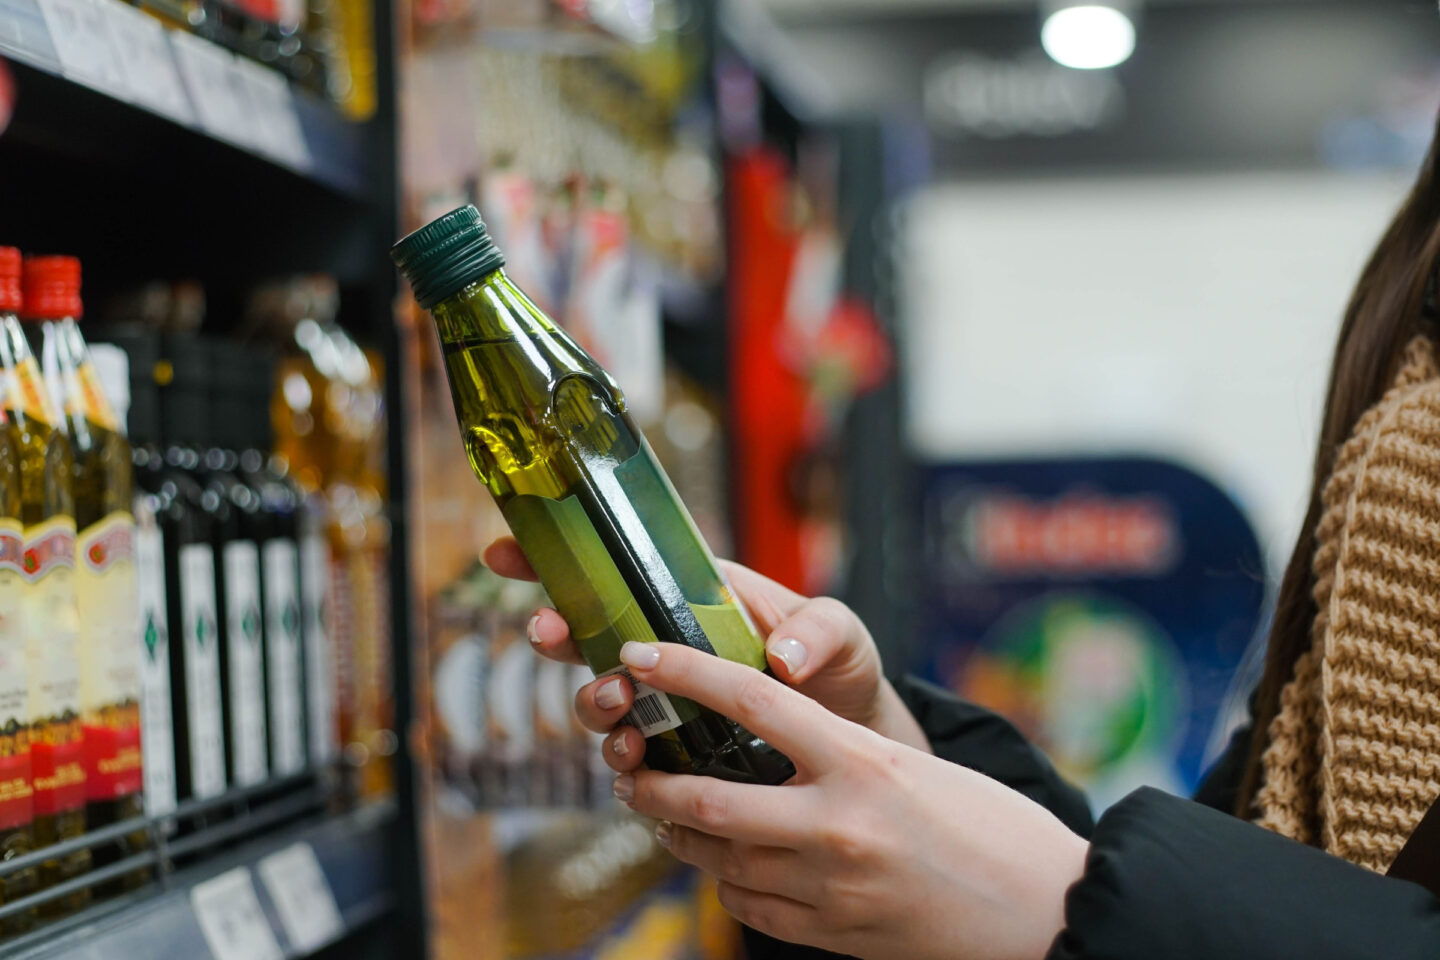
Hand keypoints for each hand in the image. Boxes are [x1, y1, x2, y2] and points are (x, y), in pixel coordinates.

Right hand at [482, 537, 929, 769]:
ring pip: (600, 699)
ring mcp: (666, 705)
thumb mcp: (842, 634)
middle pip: (588, 633)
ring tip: (618, 706)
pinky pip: (630, 760)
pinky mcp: (674, 757)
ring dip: (593, 702)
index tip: (507, 552)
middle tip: (552, 636)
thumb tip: (782, 657)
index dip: (557, 558)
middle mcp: (669, 648)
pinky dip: (623, 764)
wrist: (853, 743)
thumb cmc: (842, 671)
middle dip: (557, 632)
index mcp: (696, 598)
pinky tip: (636, 768)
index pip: (617, 568)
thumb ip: (819, 632)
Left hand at [611, 640, 1087, 959]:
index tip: (641, 656)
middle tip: (630, 768)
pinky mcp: (832, 934)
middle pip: (706, 801)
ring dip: (679, 837)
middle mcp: (838, 824)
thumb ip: (840, 755)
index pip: (750, 699)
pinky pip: (749, 907)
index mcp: (863, 761)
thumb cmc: (991, 826)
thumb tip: (769, 743)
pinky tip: (726, 865)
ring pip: (718, 861)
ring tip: (663, 816)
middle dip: (651, 785)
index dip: (684, 671)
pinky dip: (726, 881)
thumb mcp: (916, 766)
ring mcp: (831, 888)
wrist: (1046, 911)